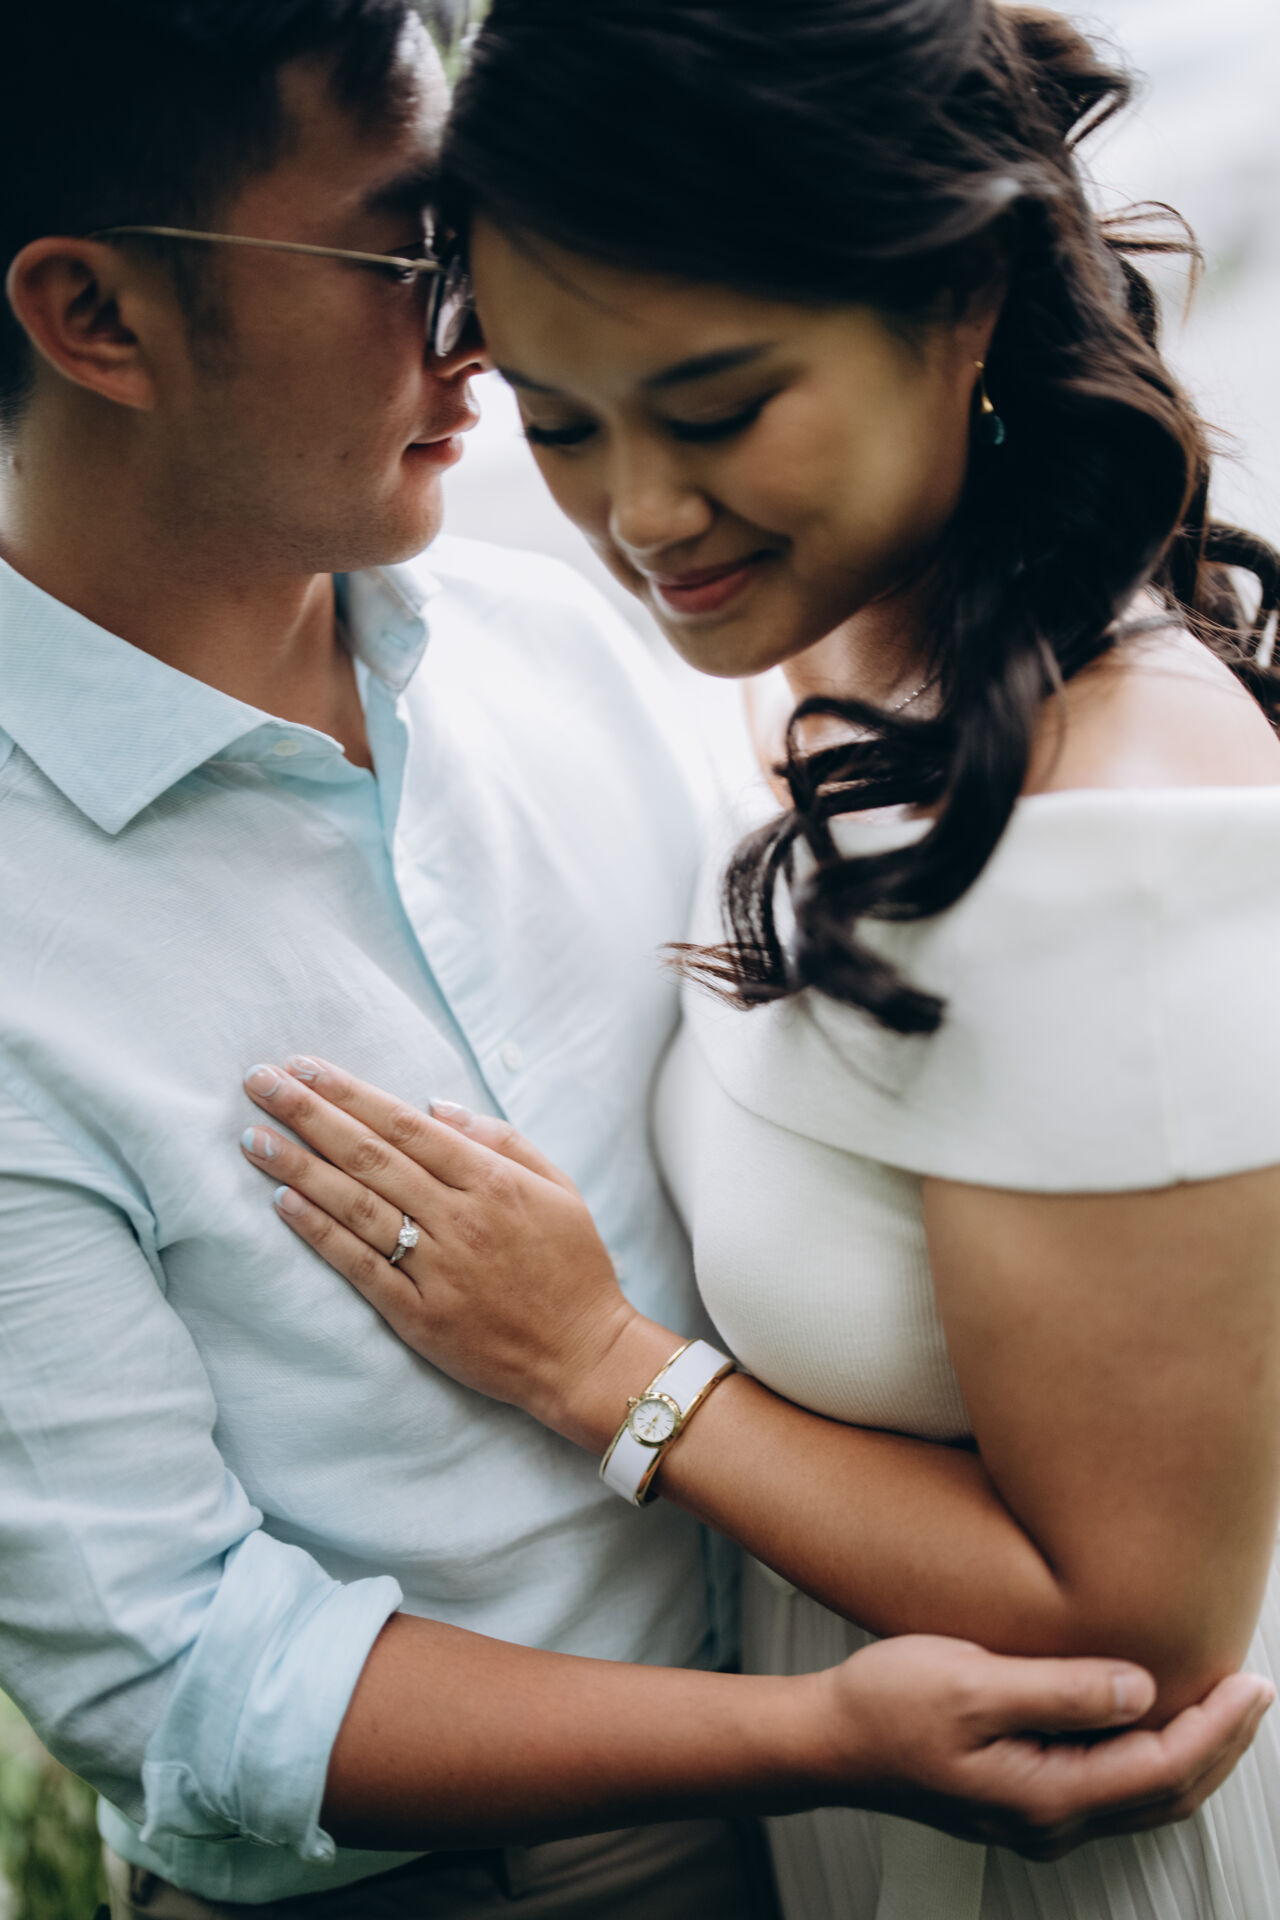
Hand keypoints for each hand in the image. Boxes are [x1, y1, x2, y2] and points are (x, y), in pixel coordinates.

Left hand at [240, 1057, 677, 1443]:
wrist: (584, 1355)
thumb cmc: (574, 1266)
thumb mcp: (558, 1187)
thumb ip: (502, 1140)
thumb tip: (436, 1106)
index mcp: (492, 1181)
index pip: (405, 1124)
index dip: (350, 1092)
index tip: (305, 1066)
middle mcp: (459, 1218)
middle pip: (369, 1155)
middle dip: (308, 1114)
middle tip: (260, 1082)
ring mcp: (436, 1268)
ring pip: (355, 1205)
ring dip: (298, 1166)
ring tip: (253, 1137)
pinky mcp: (418, 1315)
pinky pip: (359, 1265)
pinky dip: (319, 1232)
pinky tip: (282, 1202)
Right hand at [811, 1637, 1272, 1857]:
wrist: (827, 1741)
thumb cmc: (885, 1707)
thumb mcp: (972, 1681)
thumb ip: (1059, 1690)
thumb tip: (1138, 1689)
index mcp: (1047, 1795)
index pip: (1162, 1766)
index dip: (1217, 1726)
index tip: (1251, 1684)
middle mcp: (1050, 1819)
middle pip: (1166, 1792)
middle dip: (1221, 1744)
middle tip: (1255, 1692)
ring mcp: (1036, 1815)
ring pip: (1143, 1795)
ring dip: (1192, 1752)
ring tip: (1221, 1705)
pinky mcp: (1021, 1798)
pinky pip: (1112, 1787)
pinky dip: (1151, 1755)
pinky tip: (1150, 1718)